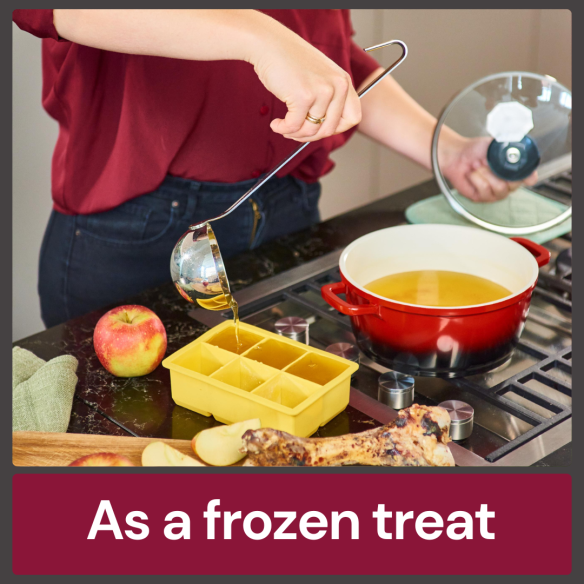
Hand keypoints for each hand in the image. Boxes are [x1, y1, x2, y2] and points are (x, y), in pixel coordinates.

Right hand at [249, 22, 360, 142]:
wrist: (269, 43)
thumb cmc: (290, 62)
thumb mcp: (320, 77)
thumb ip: (328, 99)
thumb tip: (323, 131)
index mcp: (344, 81)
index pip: (353, 118)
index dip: (336, 129)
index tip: (319, 127)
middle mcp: (337, 86)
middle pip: (330, 129)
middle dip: (310, 136)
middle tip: (295, 131)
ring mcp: (322, 91)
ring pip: (311, 130)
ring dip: (295, 133)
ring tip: (284, 127)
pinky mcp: (303, 97)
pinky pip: (294, 126)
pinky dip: (283, 129)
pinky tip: (275, 124)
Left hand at [440, 136, 537, 201]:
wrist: (457, 156)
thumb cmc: (476, 150)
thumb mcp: (496, 144)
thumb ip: (510, 145)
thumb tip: (519, 147)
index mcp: (514, 170)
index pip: (529, 177)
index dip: (529, 176)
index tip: (527, 174)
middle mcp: (507, 182)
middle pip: (515, 184)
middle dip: (500, 171)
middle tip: (488, 162)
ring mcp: (496, 192)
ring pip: (500, 188)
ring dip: (486, 174)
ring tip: (478, 167)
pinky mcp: (483, 197)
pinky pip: (485, 190)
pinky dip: (477, 179)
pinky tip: (472, 174)